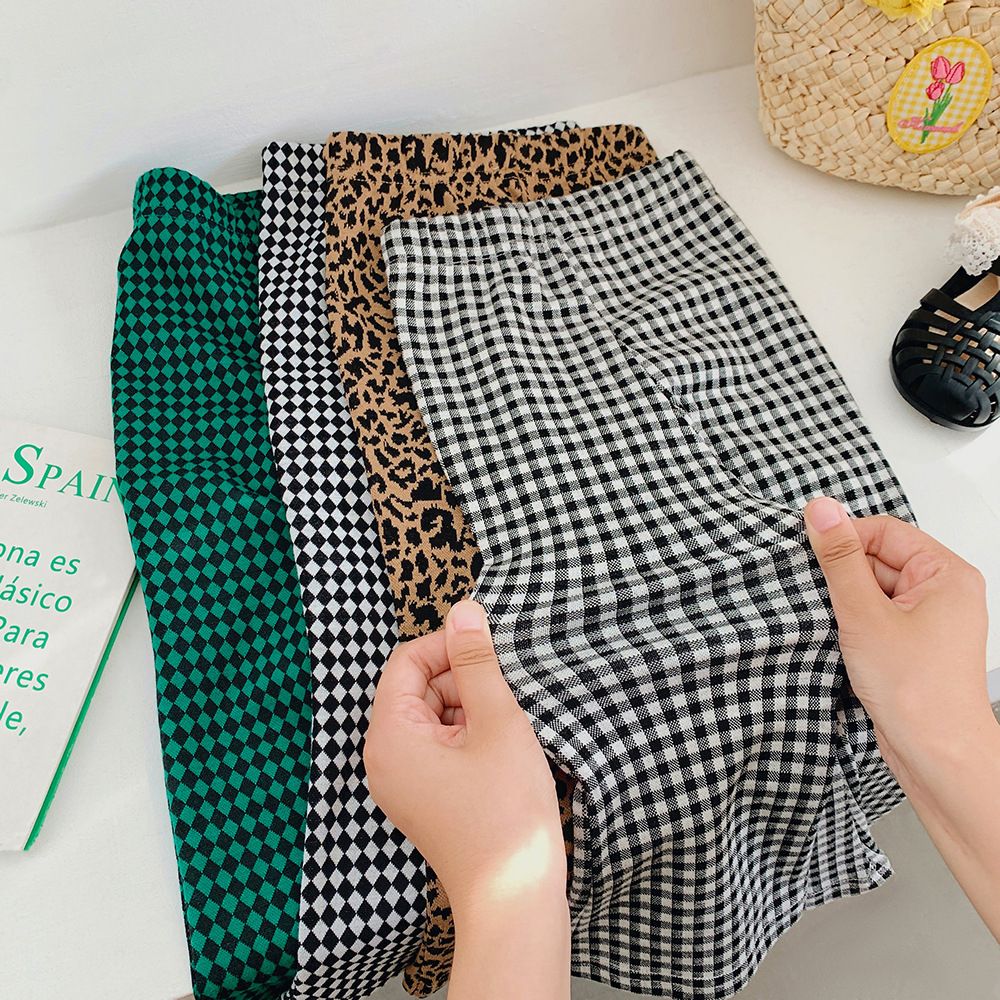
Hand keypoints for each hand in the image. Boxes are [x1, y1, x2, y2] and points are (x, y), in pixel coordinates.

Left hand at [364, 599, 570, 998]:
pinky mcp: (422, 798)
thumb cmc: (506, 813)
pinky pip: (439, 747)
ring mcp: (401, 782)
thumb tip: (463, 610)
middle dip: (461, 682)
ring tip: (507, 732)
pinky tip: (501, 753)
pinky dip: (469, 738)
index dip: (447, 647)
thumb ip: (477, 662)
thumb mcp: (497, 722)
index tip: (489, 653)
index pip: (405, 663)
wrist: (513, 900)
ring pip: (432, 717)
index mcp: (389, 737)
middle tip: (506, 699)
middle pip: (417, 688)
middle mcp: (384, 758)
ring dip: (470, 710)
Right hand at [802, 496, 992, 762]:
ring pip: (872, 589)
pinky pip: (875, 616)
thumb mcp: (865, 614)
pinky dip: (852, 623)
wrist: (935, 755)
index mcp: (945, 573)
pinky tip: (839, 638)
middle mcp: (943, 592)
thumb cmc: (918, 692)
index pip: (885, 530)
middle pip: (878, 558)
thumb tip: (822, 510)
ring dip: (845, 602)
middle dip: (843, 575)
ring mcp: (928, 620)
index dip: (845, 538)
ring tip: (834, 624)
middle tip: (819, 595)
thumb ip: (840, 559)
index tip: (810, 551)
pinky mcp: (912, 645)